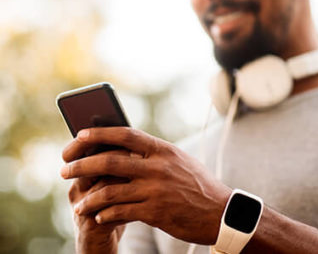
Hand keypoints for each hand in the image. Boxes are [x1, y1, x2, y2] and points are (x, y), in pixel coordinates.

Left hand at [61, 127, 230, 243]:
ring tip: (77, 203)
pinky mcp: (156, 213)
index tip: (79, 135)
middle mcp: (158, 167)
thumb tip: (126, 147)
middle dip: (82, 165)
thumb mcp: (178, 160)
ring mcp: (156, 190)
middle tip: (64, 170)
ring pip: (110, 191)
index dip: (100, 133)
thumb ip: (153, 153)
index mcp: (162, 150)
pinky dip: (105, 214)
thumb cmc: (196, 183)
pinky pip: (121, 212)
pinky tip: (98, 216)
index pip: (126, 135)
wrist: (220, 212)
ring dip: (89, 197)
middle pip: (110, 161)